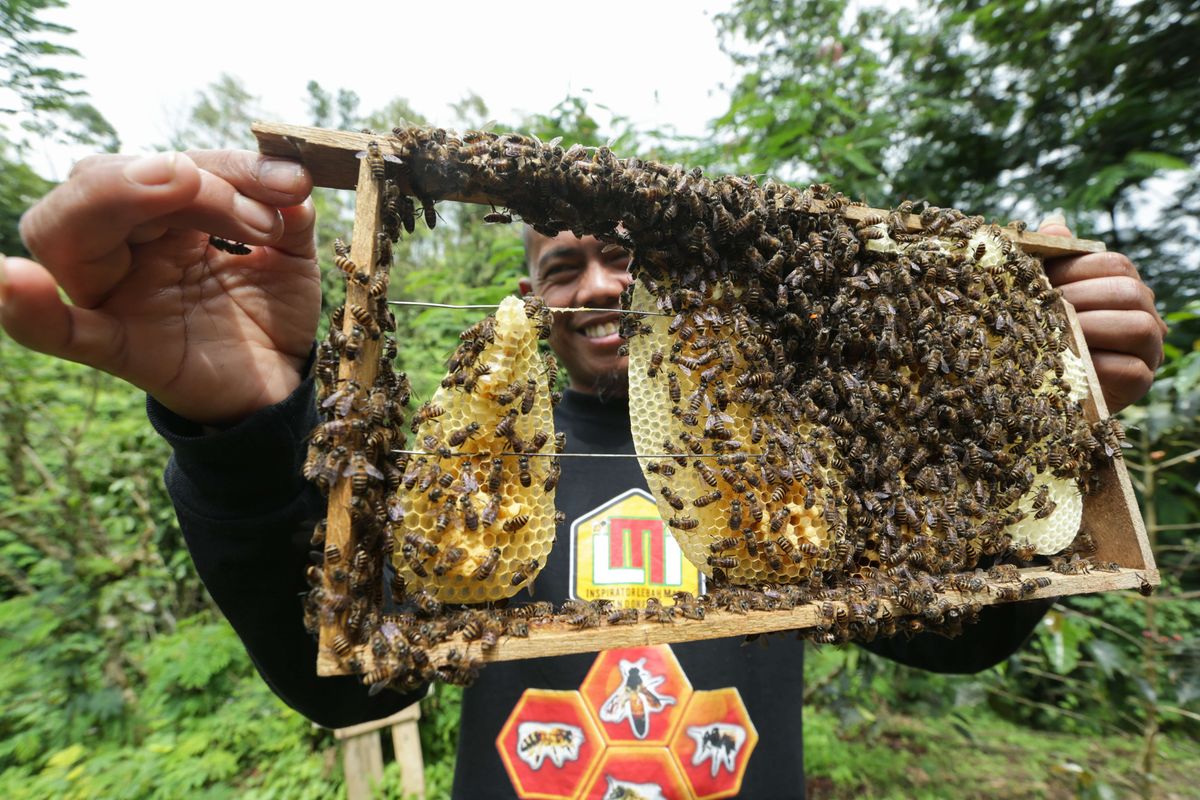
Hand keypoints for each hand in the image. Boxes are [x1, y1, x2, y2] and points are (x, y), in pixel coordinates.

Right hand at [1, 150, 320, 424]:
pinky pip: (58, 331)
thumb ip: (289, 213)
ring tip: (239, 226)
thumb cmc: (270, 311)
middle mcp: (123, 248)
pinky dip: (31, 310)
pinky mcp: (119, 349)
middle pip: (103, 185)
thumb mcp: (290, 252)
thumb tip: (291, 182)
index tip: (290, 186)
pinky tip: (13, 279)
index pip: (168, 168)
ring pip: (65, 234)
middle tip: (261, 218)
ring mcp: (114, 296)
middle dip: (190, 181)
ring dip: (128, 202)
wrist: (278, 382)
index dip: (230, 166)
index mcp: (160, 217)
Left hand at [1039, 214, 1165, 413]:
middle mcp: (1144, 314)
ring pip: (1139, 326)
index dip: (1077, 267)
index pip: (1115, 264)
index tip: (1042, 279)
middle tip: (1046, 307)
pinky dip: (1098, 363)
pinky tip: (1069, 363)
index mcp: (1122, 288)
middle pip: (1131, 291)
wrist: (1043, 389)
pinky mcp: (1140, 382)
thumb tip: (1055, 223)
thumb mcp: (1043, 297)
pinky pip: (1131, 369)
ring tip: (1058, 331)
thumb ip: (1053, 261)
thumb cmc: (1044, 335)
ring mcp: (1147, 350)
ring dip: (1093, 326)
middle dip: (1082, 296)